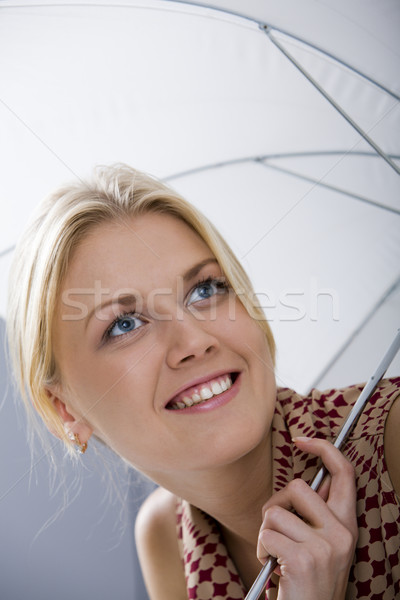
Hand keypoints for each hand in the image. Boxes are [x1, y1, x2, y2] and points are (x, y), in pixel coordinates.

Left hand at [257, 437, 357, 599]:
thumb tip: (314, 478)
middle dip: (277, 503)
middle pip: (298, 486)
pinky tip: (274, 569)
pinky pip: (266, 534)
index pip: (344, 473)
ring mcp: (324, 547)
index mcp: (348, 526)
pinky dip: (262, 550)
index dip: (323, 448)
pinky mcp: (302, 559)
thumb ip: (320, 514)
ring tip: (277, 555)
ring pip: (275, 512)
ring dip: (267, 533)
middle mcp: (342, 534)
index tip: (301, 440)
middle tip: (276, 528)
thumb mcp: (324, 545)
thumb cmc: (308, 580)